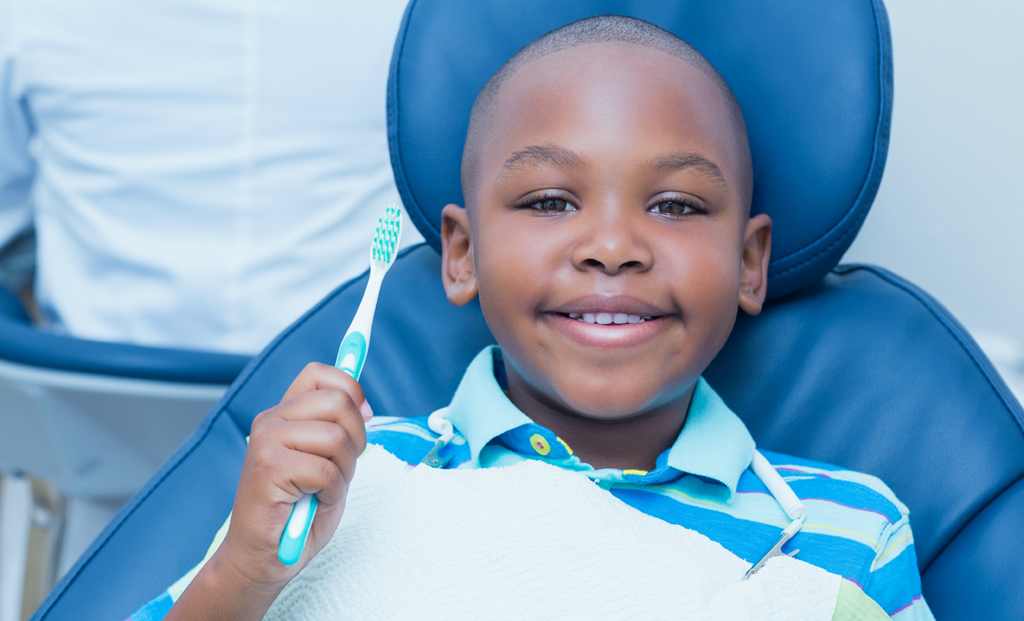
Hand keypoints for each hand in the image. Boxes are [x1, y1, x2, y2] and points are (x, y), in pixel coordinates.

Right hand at [169, 362, 370, 618]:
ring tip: (324, 489)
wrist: (262, 557)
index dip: (351, 389)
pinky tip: (314, 502)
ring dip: (344, 471)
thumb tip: (364, 404)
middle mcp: (270, 421)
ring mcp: (266, 442)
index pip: (319, 373)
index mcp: (283, 414)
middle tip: (341, 468)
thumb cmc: (297, 511)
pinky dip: (332, 492)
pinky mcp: (268, 468)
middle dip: (356, 439)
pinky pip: (326, 470)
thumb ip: (338, 429)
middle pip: (338, 402)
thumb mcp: (327, 460)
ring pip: (336, 437)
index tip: (364, 415)